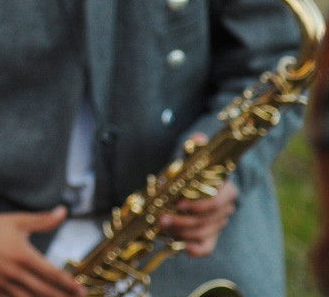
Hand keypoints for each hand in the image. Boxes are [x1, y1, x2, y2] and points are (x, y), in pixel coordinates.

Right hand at [0, 206, 84, 296]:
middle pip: (44, 290)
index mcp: (22, 254)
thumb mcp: (17, 221)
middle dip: (63, 296)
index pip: (51, 273)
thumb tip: (63, 212)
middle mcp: (14, 272)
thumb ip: (42, 220)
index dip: (68, 283)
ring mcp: (4, 284)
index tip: (80, 288)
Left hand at [159, 135, 237, 256]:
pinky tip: (180, 246)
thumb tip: (198, 138)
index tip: (178, 203)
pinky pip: (207, 248)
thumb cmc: (192, 171)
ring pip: (205, 233)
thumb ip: (195, 147)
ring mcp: (218, 224)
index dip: (199, 205)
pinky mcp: (210, 236)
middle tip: (161, 218)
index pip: (219, 201)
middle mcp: (225, 208)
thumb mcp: (192, 157)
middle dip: (183, 221)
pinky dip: (194, 250)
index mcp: (226, 189)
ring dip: (182, 232)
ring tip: (162, 225)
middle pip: (209, 220)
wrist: (194, 183)